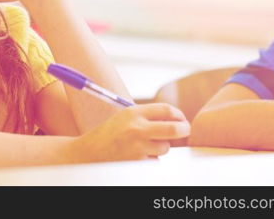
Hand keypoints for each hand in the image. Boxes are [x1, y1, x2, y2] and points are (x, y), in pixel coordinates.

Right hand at [66, 103, 189, 162]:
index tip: (181, 118)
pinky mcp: (137, 163)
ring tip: (143, 146)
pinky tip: (136, 156)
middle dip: (183, 129)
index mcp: (133, 112)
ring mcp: (137, 147)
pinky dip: (150, 159)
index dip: (178, 114)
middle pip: (174, 128)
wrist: (88, 153)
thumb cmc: (108, 134)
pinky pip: (155, 161)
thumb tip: (175, 119)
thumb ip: (147, 116)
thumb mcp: (124, 117)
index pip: (166, 109)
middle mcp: (136, 128)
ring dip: (160, 147)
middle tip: (185, 130)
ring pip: (165, 147)